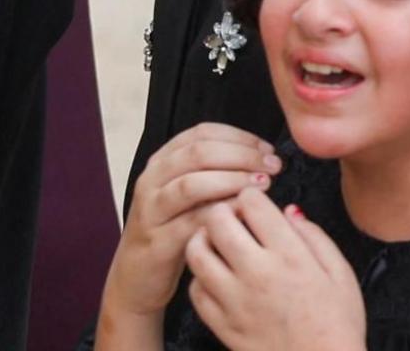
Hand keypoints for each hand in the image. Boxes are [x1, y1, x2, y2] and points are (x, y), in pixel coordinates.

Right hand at [100, 125, 280, 328]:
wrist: (137, 275)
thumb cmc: (172, 231)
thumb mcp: (185, 196)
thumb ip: (211, 175)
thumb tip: (260, 160)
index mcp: (161, 162)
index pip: (201, 133)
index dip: (239, 137)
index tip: (267, 150)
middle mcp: (152, 180)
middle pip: (198, 153)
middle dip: (241, 155)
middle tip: (273, 166)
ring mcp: (153, 209)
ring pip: (192, 184)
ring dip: (232, 180)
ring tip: (263, 185)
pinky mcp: (159, 240)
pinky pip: (192, 222)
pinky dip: (221, 215)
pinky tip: (245, 215)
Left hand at [186, 189, 365, 350]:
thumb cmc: (337, 326)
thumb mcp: (341, 276)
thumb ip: (315, 237)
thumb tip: (288, 211)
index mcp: (290, 258)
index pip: (252, 203)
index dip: (251, 196)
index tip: (255, 203)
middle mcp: (257, 274)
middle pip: (217, 220)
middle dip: (223, 210)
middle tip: (232, 217)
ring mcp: (234, 300)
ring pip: (196, 251)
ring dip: (204, 240)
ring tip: (218, 243)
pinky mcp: (221, 323)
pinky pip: (195, 289)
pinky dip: (201, 278)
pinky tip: (217, 276)